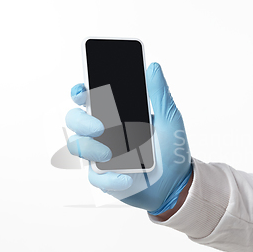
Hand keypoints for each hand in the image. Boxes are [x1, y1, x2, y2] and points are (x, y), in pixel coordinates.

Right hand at [65, 63, 192, 213]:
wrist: (178, 184)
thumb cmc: (172, 150)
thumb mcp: (169, 120)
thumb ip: (160, 94)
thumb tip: (153, 67)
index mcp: (116, 115)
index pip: (89, 98)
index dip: (79, 92)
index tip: (82, 91)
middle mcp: (104, 133)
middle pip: (75, 119)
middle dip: (82, 121)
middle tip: (100, 127)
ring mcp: (101, 155)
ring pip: (77, 146)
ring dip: (91, 149)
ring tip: (112, 155)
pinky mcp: (104, 178)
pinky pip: (94, 177)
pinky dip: (109, 179)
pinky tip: (126, 178)